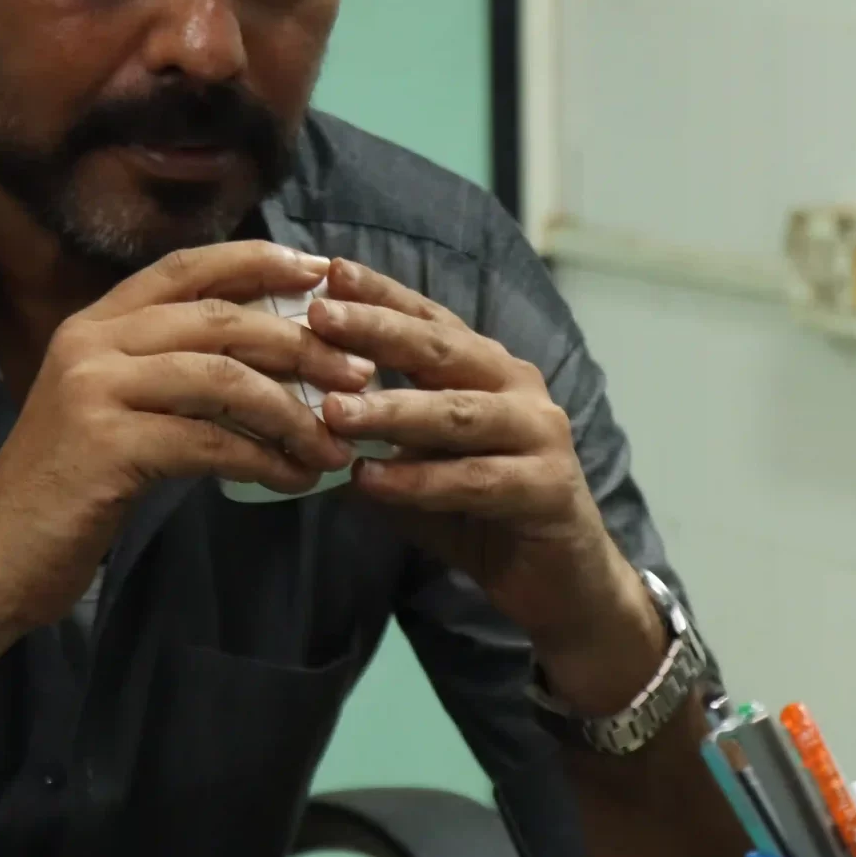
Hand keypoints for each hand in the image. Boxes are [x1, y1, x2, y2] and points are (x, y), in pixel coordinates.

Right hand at [0, 242, 372, 640]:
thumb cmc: (66, 490)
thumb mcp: (114, 412)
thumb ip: (171, 376)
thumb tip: (269, 364)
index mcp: (95, 323)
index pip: (186, 267)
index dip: (257, 260)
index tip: (321, 271)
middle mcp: (92, 341)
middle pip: (219, 318)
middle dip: (301, 343)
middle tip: (358, 373)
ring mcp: (95, 389)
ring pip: (223, 377)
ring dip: (294, 409)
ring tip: (338, 441)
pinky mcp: (107, 444)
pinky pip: (211, 442)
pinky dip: (265, 460)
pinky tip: (298, 479)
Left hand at [307, 258, 663, 714]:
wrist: (561, 585)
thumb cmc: (483, 517)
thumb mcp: (416, 471)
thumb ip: (372, 442)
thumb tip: (294, 415)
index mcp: (488, 370)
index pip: (428, 321)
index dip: (380, 295)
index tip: (328, 271)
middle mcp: (518, 387)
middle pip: (442, 351)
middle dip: (378, 330)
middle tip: (320, 318)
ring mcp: (540, 434)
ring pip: (458, 413)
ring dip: (392, 410)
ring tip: (333, 410)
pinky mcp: (549, 487)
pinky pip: (475, 479)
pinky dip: (420, 480)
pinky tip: (371, 479)